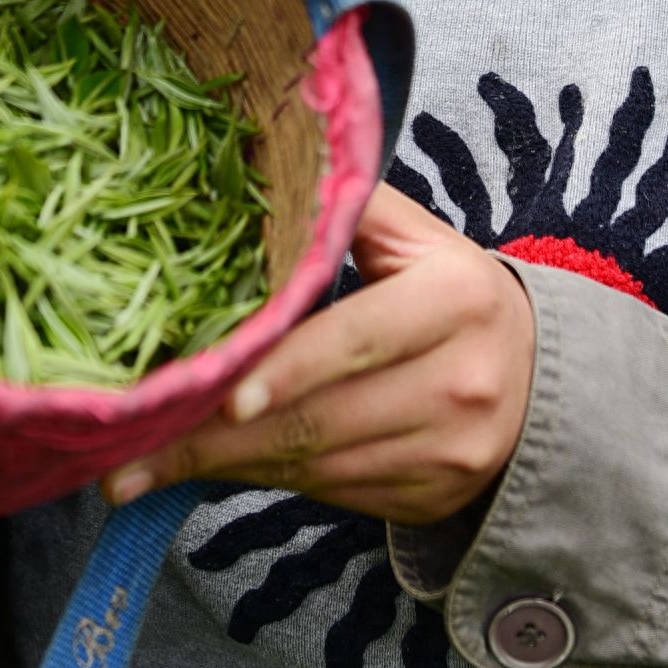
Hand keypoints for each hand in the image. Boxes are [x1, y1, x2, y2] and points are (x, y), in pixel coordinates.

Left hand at [99, 183, 536, 527]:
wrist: (538, 376)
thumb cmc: (449, 290)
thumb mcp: (415, 236)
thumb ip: (346, 206)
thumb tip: (251, 171)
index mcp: (455, 297)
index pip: (355, 337)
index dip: (284, 369)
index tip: (216, 394)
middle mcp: (462, 379)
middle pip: (322, 417)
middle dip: (216, 439)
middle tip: (129, 449)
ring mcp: (451, 450)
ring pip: (317, 467)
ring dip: (225, 468)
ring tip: (143, 465)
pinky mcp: (432, 497)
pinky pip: (331, 494)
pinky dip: (267, 481)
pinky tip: (211, 471)